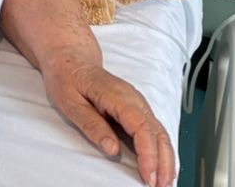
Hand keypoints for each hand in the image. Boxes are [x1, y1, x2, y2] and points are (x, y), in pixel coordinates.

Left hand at [40, 47, 173, 186]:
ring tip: (164, 183)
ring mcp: (138, 104)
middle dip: (163, 163)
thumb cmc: (67, 78)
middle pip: (158, 133)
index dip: (148, 154)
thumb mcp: (69, 102)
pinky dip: (162, 151)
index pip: (142, 128)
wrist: (71, 60)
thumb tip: (111, 148)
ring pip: (160, 134)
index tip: (148, 176)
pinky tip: (161, 167)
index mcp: (117, 96)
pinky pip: (155, 132)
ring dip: (166, 160)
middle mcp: (134, 100)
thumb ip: (91, 124)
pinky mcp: (137, 110)